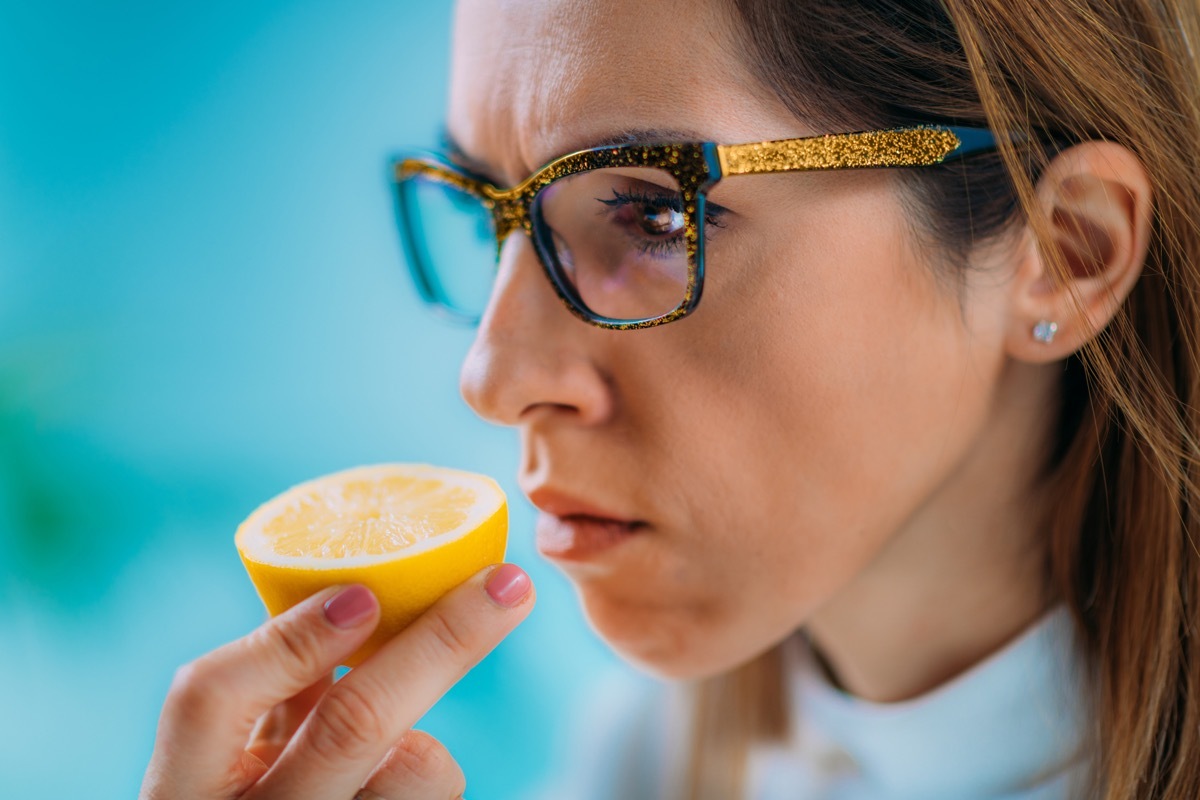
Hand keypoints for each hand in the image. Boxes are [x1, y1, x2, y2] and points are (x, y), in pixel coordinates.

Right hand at [140, 563, 534, 799]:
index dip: (289, 640)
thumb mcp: (228, 751)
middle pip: (353, 722)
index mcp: (183, 786)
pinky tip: (390, 782)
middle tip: (508, 583)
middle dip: (443, 640)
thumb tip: (357, 588)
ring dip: (424, 738)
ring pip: (417, 768)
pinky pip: (435, 792)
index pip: (210, 699)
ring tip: (389, 751)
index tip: (364, 593)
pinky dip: (425, 772)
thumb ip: (272, 684)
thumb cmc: (244, 794)